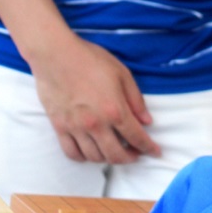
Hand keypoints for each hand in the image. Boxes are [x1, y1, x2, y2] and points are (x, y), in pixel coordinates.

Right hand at [31, 35, 159, 164]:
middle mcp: (96, 124)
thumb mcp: (121, 73)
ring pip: (95, 157)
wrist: (55, 53)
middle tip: (135, 154)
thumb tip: (146, 121)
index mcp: (115, 110)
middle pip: (116, 155)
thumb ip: (136, 100)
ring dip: (108, 159)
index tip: (155, 152)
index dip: (149, 148)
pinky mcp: (60, 127)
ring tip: (114, 151)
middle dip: (130, 158)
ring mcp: (76, 127)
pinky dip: (83, 157)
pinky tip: (90, 152)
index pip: (136, 137)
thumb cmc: (89, 59)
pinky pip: (72, 153)